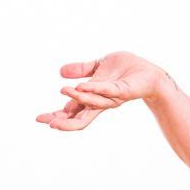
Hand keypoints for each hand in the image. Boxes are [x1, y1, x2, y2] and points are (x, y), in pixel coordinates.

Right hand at [36, 51, 167, 130]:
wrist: (149, 71)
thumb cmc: (126, 70)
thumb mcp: (99, 66)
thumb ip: (82, 70)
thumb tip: (60, 72)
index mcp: (92, 98)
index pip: (71, 111)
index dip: (57, 116)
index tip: (40, 119)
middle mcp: (101, 101)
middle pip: (79, 118)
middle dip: (63, 121)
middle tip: (46, 122)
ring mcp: (112, 98)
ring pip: (92, 103)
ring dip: (77, 98)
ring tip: (63, 90)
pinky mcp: (123, 91)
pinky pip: (107, 91)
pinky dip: (95, 89)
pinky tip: (82, 87)